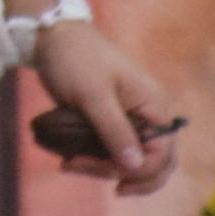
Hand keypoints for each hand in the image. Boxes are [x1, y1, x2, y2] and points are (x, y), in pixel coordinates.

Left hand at [32, 20, 179, 194]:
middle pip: (150, 162)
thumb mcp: (94, 95)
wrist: (52, 38)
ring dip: (101, 168)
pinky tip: (71, 159)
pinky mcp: (109, 122)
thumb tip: (135, 167)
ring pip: (128, 160)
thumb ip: (115, 130)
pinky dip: (95, 159)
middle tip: (80, 168)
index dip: (139, 172)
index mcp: (154, 107)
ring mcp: (129, 120)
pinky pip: (111, 150)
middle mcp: (147, 116)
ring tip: (68, 163)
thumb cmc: (76, 60)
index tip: (108, 177)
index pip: (162, 154)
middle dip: (121, 174)